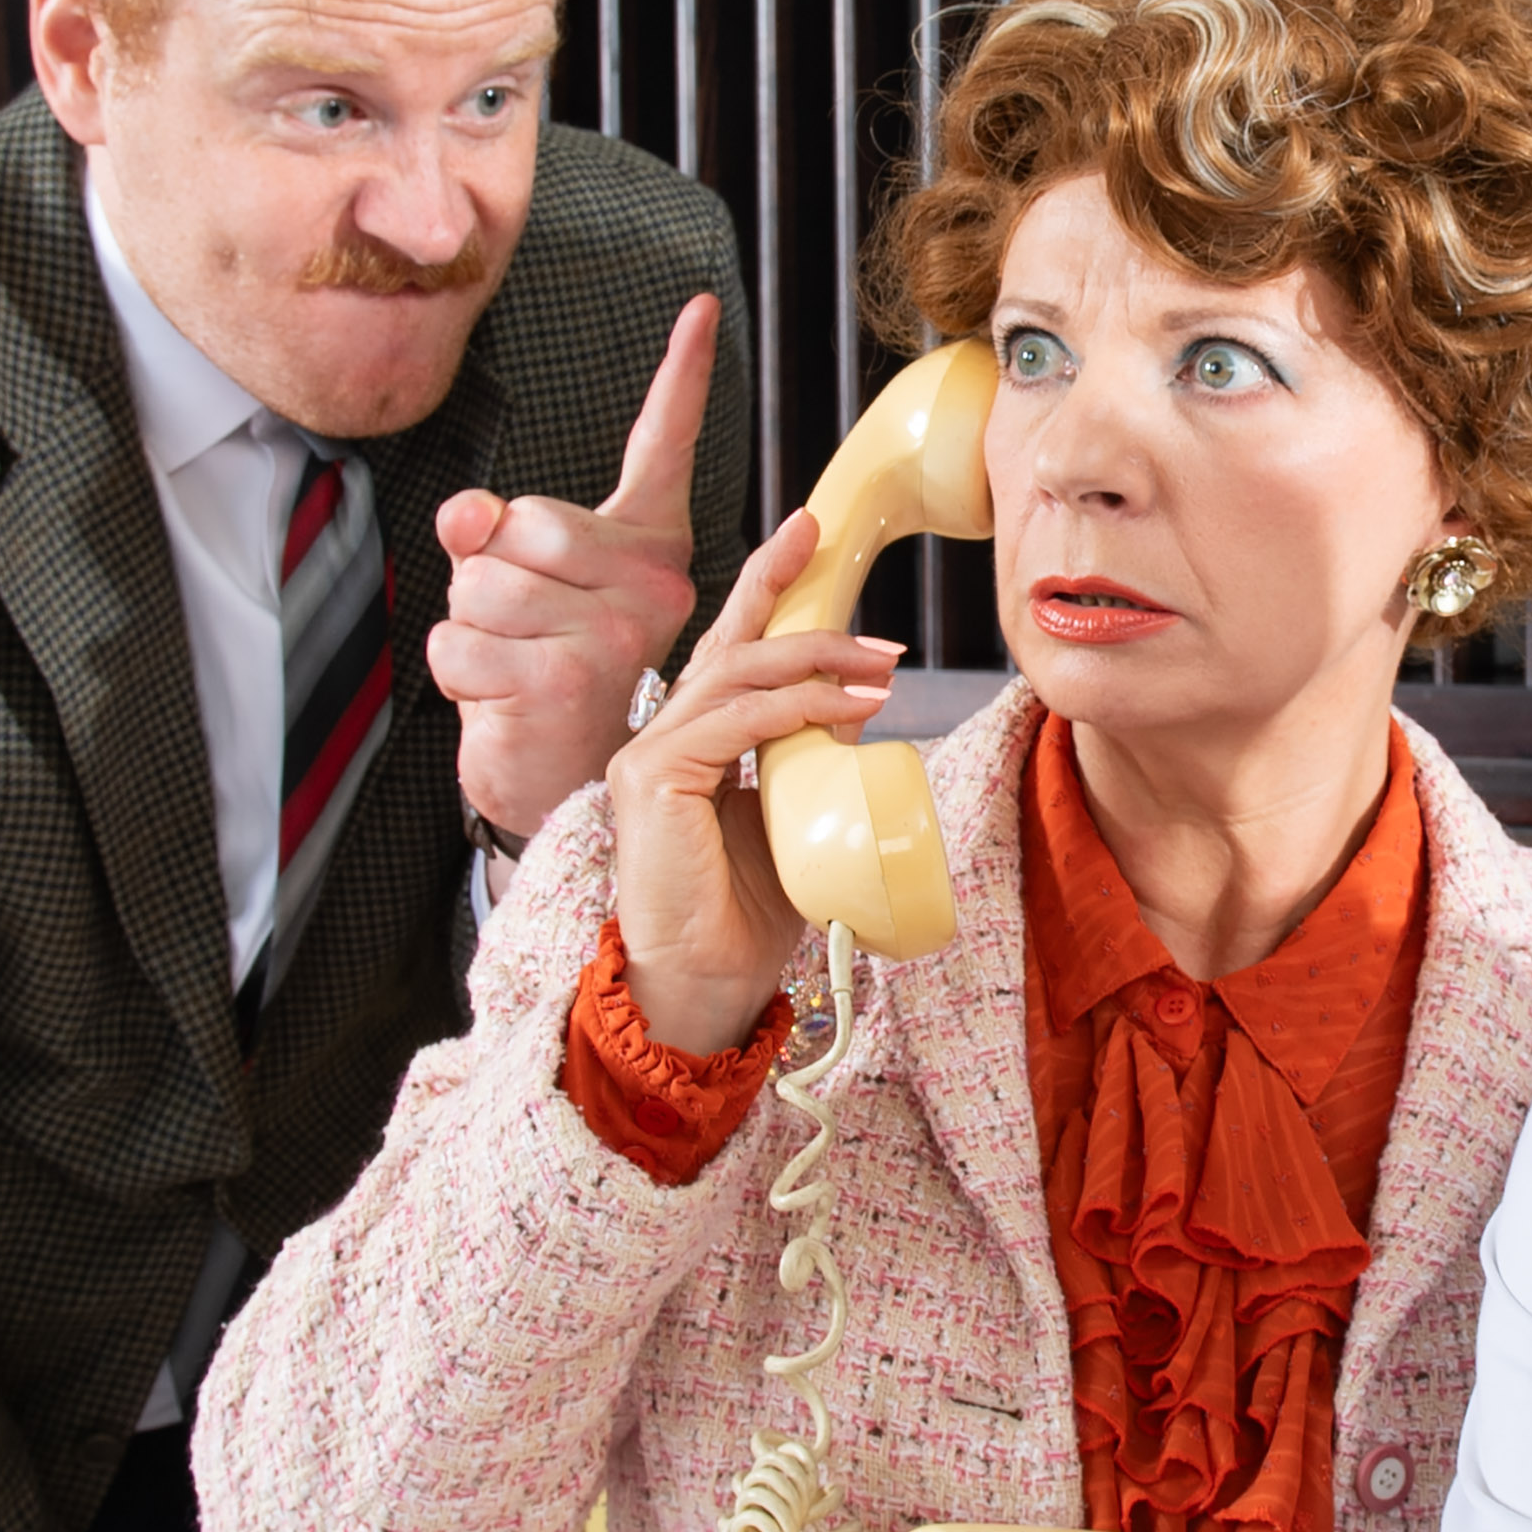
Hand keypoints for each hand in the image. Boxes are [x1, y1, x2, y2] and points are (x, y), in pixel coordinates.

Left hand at [428, 294, 718, 843]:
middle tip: (526, 632)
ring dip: (468, 630)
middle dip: (486, 577)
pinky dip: (455, 674)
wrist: (569, 786)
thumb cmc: (551, 678)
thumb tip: (465, 514)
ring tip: (517, 667)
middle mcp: (652, 585)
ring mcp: (613, 632)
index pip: (661, 448)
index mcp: (651, 551)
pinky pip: (454, 640)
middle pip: (514, 523)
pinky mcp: (563, 675)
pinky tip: (503, 699)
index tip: (699, 309)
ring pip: (476, 583)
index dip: (682, 375)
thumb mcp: (529, 592)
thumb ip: (500, 535)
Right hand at [605, 502, 905, 1051]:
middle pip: (729, 643)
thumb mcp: (795, 823)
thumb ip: (812, 769)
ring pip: (737, 674)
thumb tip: (861, 720)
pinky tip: (849, 709)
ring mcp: (649, 755)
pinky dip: (798, 707)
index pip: (732, 652)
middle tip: (867, 601)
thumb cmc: (744, 921)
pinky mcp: (653, 780)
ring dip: (817, 660)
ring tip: (881, 664)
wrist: (704, 987)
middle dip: (794, 600)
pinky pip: (734, 721)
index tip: (815, 543)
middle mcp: (661, 738)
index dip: (769, 592)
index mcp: (691, 743)